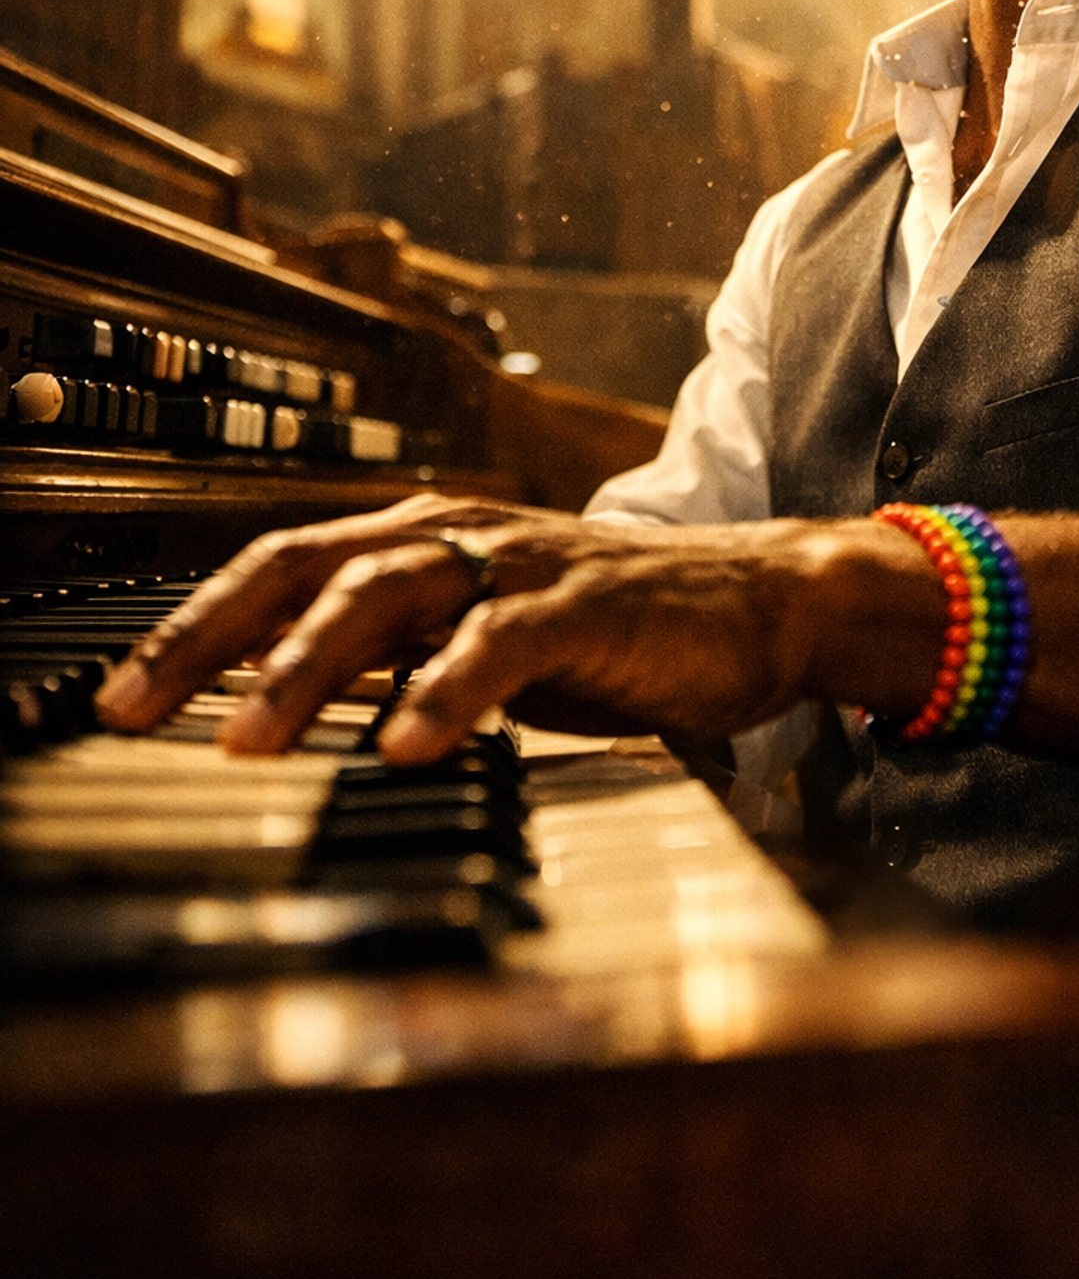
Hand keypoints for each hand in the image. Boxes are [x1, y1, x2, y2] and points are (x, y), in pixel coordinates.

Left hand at [94, 497, 944, 761]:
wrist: (756, 598)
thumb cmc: (611, 629)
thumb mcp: (477, 641)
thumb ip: (391, 660)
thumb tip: (278, 706)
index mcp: (423, 538)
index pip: (281, 567)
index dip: (192, 627)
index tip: (121, 698)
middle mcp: (457, 533)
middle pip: (306, 569)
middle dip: (208, 640)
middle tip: (137, 710)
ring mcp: (521, 563)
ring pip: (388, 594)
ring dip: (309, 668)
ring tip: (249, 738)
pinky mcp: (586, 605)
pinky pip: (501, 643)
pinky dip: (446, 691)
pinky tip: (406, 745)